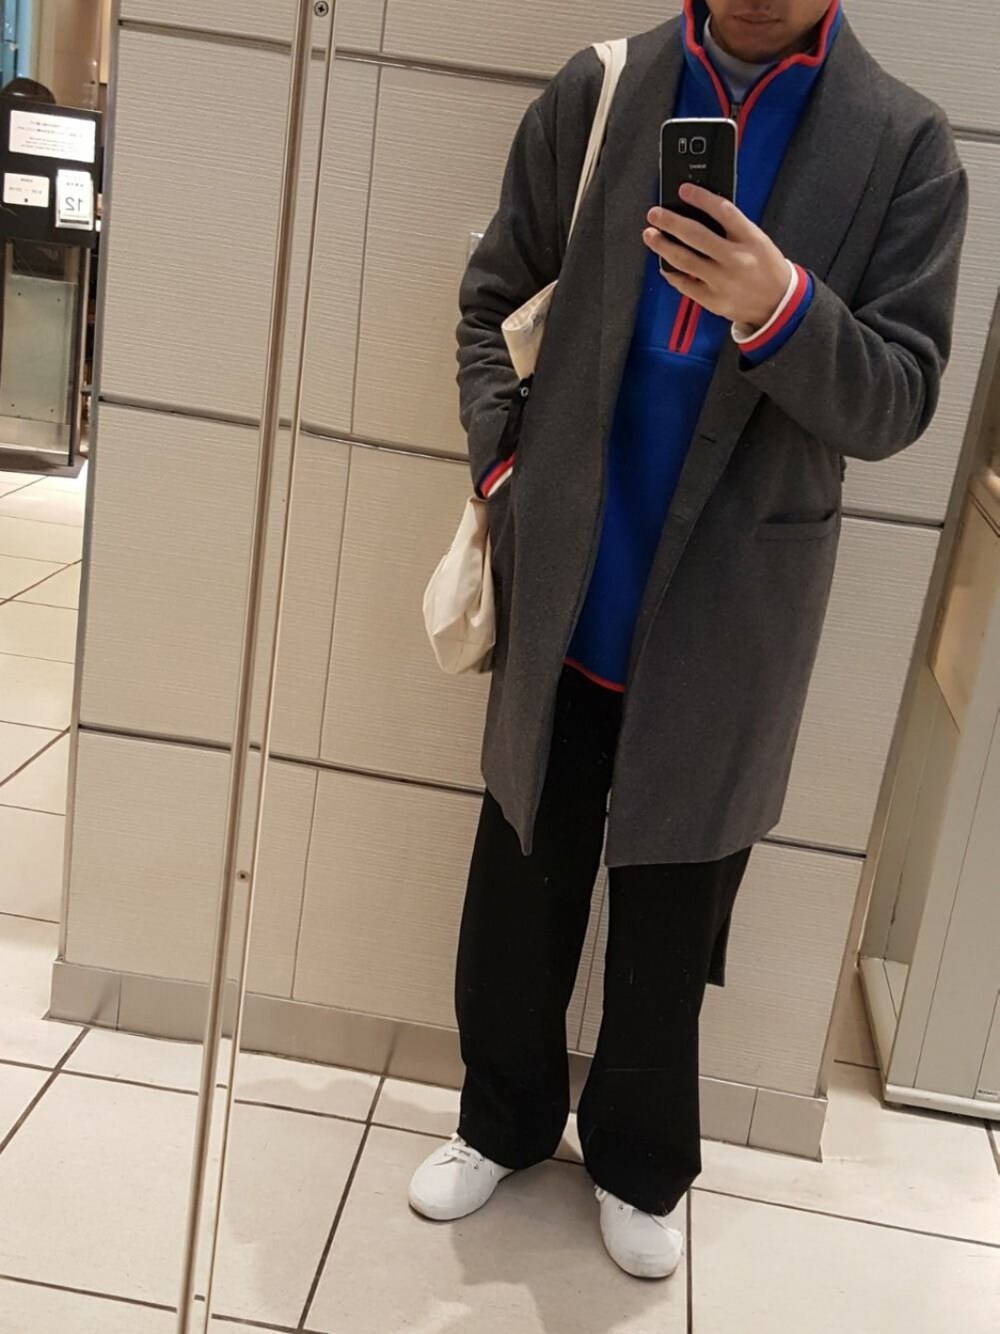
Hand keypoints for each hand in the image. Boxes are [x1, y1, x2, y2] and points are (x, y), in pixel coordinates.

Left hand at [644, 184, 789, 330]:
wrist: (777, 304)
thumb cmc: (765, 268)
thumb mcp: (757, 240)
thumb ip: (732, 228)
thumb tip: (699, 213)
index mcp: (750, 239)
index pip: (723, 211)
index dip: (700, 198)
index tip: (683, 190)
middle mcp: (736, 259)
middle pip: (695, 235)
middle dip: (670, 222)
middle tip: (654, 214)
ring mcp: (722, 281)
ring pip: (684, 260)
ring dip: (663, 245)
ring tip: (651, 235)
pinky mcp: (712, 300)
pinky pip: (684, 284)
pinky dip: (671, 272)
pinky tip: (664, 264)